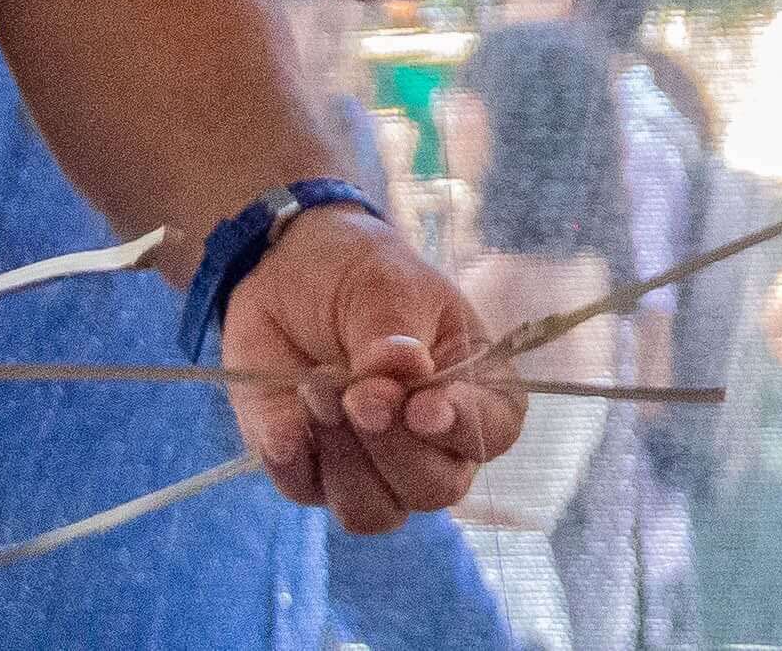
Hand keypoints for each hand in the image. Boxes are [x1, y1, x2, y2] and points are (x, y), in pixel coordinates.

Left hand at [221, 207, 527, 531]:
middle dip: (391, 446)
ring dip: (342, 457)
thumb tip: (402, 373)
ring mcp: (373, 467)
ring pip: (373, 511)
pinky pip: (308, 493)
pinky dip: (293, 458)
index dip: (465, 429)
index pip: (495, 430)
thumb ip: (394, 333)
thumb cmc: (359, 272)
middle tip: (355, 393)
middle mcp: (431, 441)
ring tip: (314, 387)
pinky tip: (286, 416)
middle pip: (434, 488)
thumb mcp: (384, 284)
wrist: (287, 270)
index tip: (421, 406)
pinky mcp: (313, 473)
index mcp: (472, 384)